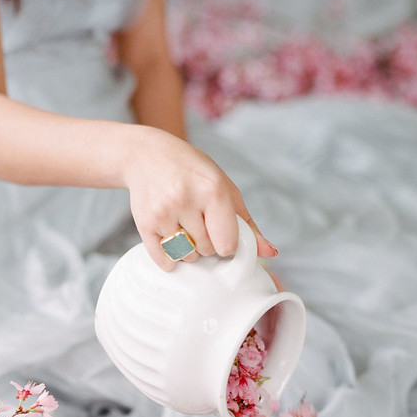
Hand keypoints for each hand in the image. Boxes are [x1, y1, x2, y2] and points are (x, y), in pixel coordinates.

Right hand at [123, 126, 277, 270]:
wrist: (146, 156)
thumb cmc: (193, 172)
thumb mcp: (225, 189)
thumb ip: (248, 224)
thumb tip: (271, 253)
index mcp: (212, 190)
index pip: (228, 244)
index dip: (227, 243)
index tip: (221, 231)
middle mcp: (186, 200)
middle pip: (206, 251)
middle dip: (206, 243)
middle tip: (198, 221)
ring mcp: (163, 213)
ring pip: (186, 257)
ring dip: (188, 250)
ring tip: (183, 225)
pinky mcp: (144, 224)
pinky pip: (164, 260)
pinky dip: (170, 258)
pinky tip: (170, 238)